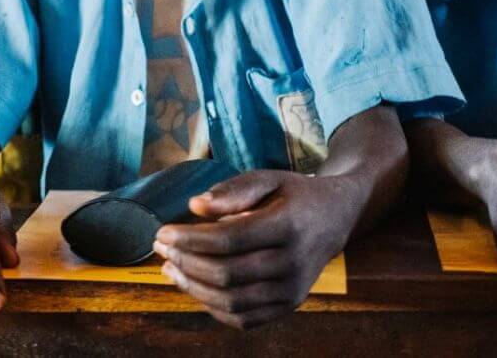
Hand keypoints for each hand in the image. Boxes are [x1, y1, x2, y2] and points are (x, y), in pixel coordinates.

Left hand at [153, 169, 349, 328]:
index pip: (229, 240)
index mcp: (288, 225)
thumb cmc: (294, 194)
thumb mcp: (268, 178)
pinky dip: (213, 307)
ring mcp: (293, 290)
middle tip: (161, 248)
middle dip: (186, 262)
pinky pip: (244, 318)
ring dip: (194, 288)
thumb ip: (233, 191)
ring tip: (170, 269)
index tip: (163, 232)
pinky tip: (195, 286)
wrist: (335, 217)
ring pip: (232, 301)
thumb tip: (194, 206)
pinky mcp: (289, 306)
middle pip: (227, 273)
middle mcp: (293, 262)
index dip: (190, 239)